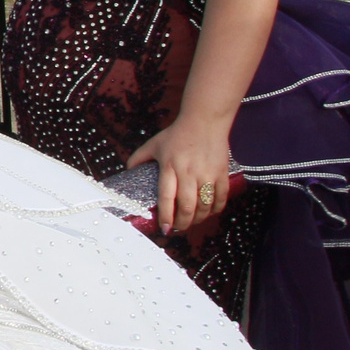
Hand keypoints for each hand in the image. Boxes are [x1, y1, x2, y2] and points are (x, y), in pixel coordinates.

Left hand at [126, 116, 232, 236]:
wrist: (205, 120)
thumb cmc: (178, 133)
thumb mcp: (154, 144)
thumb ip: (139, 157)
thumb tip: (128, 170)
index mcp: (170, 167)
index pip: (167, 197)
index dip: (166, 216)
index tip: (164, 228)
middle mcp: (188, 172)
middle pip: (187, 207)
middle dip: (182, 223)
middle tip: (177, 228)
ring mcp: (207, 174)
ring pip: (205, 206)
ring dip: (198, 219)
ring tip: (191, 222)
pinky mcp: (221, 173)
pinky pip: (221, 197)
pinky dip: (215, 209)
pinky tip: (209, 212)